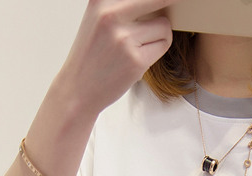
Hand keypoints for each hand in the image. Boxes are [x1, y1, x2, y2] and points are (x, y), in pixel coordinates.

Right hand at [54, 0, 180, 118]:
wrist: (78, 89)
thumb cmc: (92, 54)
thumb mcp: (98, 18)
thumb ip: (122, 5)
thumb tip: (160, 2)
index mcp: (100, 0)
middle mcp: (110, 15)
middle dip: (167, 4)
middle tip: (174, 6)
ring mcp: (124, 39)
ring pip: (164, 25)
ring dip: (159, 35)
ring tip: (140, 45)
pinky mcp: (136, 61)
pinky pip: (164, 44)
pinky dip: (157, 51)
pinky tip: (139, 57)